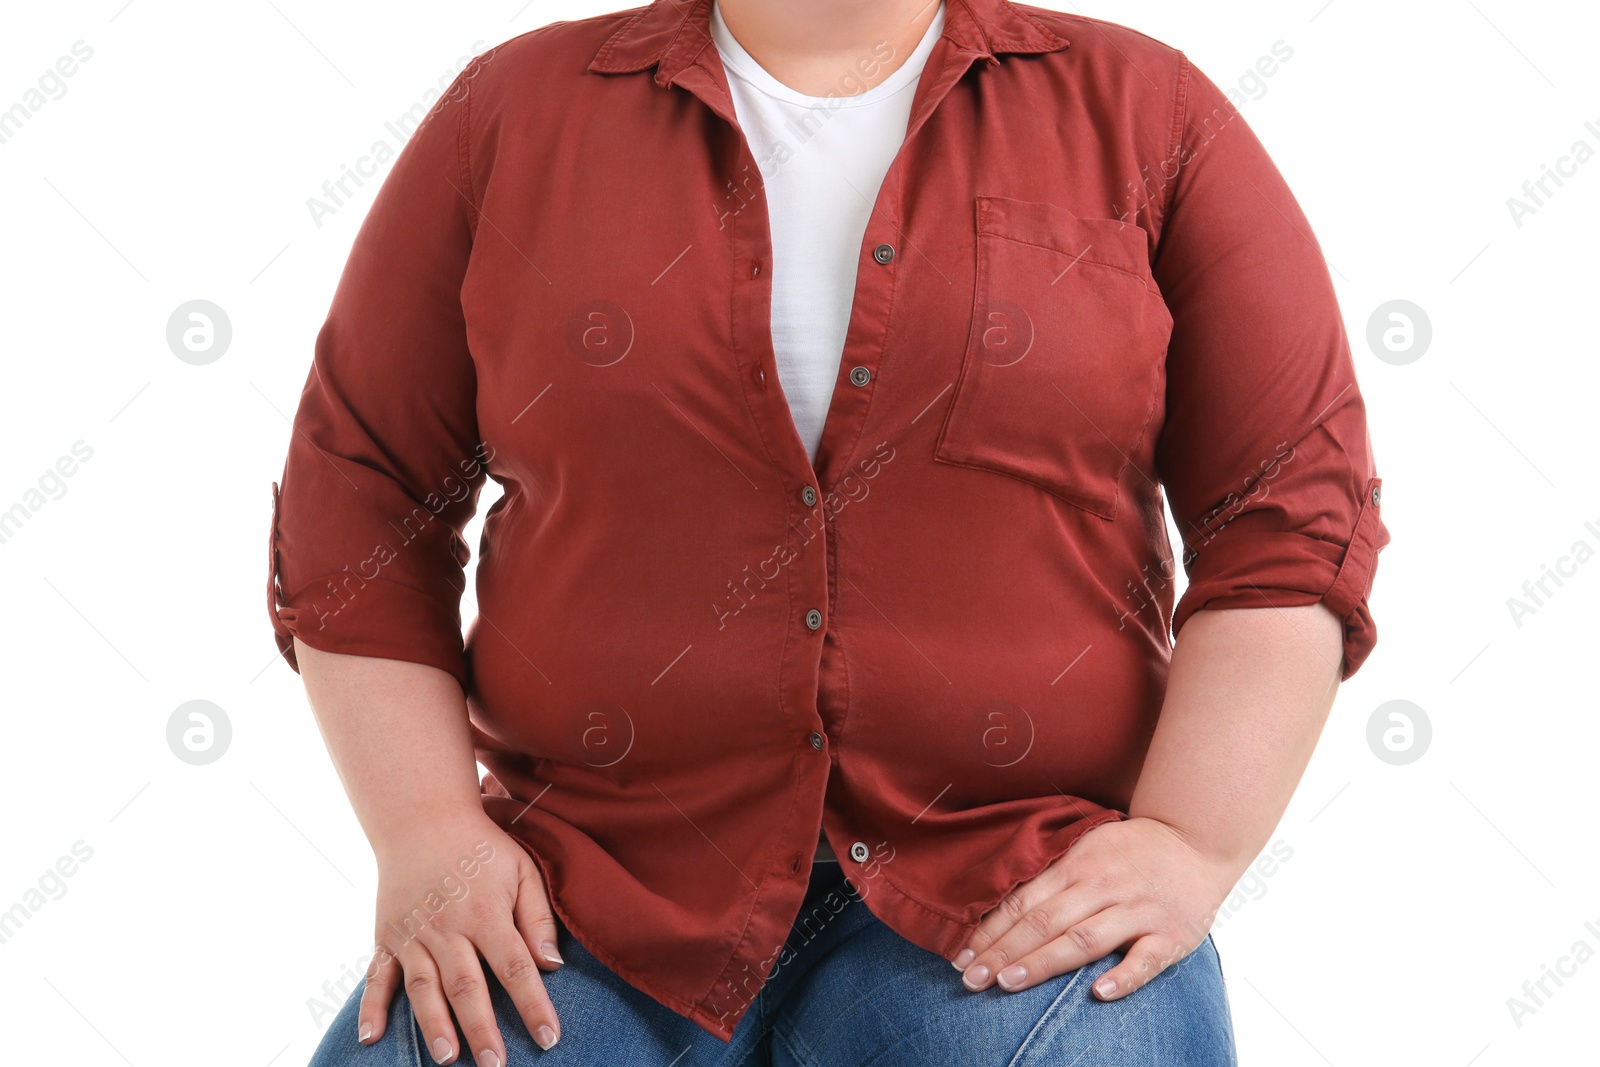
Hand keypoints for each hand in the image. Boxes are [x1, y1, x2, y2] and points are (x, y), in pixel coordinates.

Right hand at [358, 808, 563, 1062]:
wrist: (422, 816)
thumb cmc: (482, 847)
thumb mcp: (522, 869)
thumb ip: (539, 916)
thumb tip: (552, 965)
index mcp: (486, 912)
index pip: (516, 968)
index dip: (534, 1005)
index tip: (549, 1038)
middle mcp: (448, 927)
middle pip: (467, 987)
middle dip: (483, 1030)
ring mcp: (413, 933)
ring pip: (424, 988)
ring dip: (434, 1026)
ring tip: (448, 1060)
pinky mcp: (386, 936)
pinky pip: (376, 976)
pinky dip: (371, 1007)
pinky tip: (370, 1038)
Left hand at [952, 816, 1236, 999]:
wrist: (1197, 838)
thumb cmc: (1131, 849)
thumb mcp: (1086, 847)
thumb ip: (1051, 876)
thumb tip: (997, 906)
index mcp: (1077, 865)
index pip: (1024, 902)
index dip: (990, 930)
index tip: (960, 956)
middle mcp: (1103, 886)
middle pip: (1044, 922)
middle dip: (1003, 952)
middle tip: (970, 978)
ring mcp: (1138, 911)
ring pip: (1084, 939)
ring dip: (1044, 962)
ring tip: (1008, 982)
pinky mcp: (1172, 935)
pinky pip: (1146, 959)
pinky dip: (1124, 976)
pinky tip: (1099, 993)